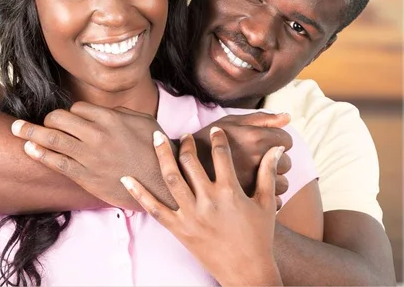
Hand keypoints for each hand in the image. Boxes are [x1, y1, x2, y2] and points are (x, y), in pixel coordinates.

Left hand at [11, 102, 175, 209]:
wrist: (161, 183)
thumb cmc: (154, 150)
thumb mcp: (143, 121)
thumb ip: (119, 112)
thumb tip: (100, 112)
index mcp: (109, 118)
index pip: (77, 109)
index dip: (72, 114)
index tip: (72, 121)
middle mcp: (95, 134)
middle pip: (59, 119)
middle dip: (49, 120)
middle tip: (45, 124)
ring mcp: (88, 156)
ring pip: (52, 139)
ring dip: (30, 132)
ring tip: (15, 129)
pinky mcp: (85, 176)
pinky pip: (57, 163)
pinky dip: (40, 155)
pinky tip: (28, 150)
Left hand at [122, 129, 283, 285]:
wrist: (247, 273)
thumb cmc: (259, 238)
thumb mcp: (267, 203)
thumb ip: (268, 173)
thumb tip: (276, 148)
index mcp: (230, 191)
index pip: (221, 155)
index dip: (217, 139)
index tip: (215, 131)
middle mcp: (208, 200)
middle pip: (190, 162)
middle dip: (187, 144)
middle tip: (185, 134)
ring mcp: (191, 214)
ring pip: (170, 178)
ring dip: (162, 154)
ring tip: (157, 137)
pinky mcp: (178, 228)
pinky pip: (154, 208)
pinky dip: (138, 193)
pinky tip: (126, 178)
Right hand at [193, 112, 292, 196]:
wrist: (178, 168)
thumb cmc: (205, 141)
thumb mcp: (229, 123)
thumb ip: (260, 119)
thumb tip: (287, 117)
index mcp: (253, 138)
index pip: (286, 140)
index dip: (278, 140)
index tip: (267, 143)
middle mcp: (256, 160)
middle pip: (287, 163)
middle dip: (278, 161)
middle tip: (262, 160)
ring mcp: (253, 182)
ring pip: (283, 184)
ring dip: (276, 181)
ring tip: (259, 176)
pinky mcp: (247, 203)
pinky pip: (275, 201)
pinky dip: (270, 198)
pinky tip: (256, 191)